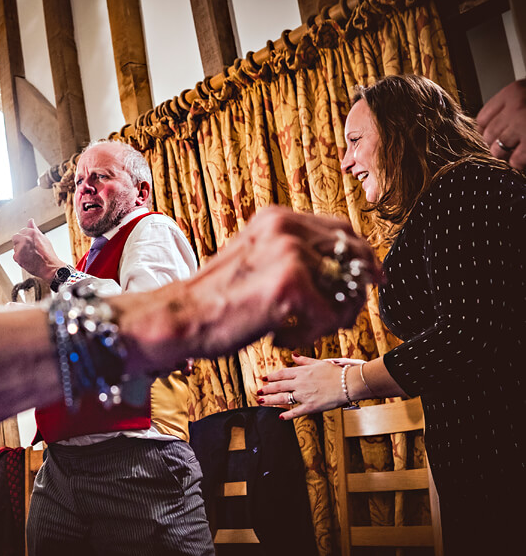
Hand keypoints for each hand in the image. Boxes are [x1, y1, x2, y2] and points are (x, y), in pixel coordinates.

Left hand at [12, 219, 65, 280]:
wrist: (50, 267)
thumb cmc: (48, 254)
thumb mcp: (43, 238)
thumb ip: (34, 229)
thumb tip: (30, 220)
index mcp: (32, 232)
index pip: (22, 231)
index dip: (25, 237)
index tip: (29, 243)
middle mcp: (25, 238)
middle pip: (15, 237)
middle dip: (20, 242)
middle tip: (28, 249)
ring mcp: (21, 247)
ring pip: (15, 247)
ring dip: (20, 251)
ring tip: (30, 255)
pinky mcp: (17, 256)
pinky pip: (15, 255)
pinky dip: (20, 258)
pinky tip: (28, 259)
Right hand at [113, 208, 379, 371]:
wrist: (181, 317)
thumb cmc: (216, 300)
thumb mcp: (258, 262)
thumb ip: (295, 258)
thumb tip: (347, 274)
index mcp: (277, 218)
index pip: (341, 230)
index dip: (363, 256)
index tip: (374, 279)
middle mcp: (286, 227)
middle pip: (354, 256)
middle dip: (357, 292)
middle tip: (345, 318)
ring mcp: (290, 253)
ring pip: (346, 292)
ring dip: (329, 320)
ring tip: (297, 332)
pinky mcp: (291, 285)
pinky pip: (330, 318)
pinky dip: (310, 336)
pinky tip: (281, 337)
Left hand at [257, 354, 346, 418]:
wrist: (348, 383)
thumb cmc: (336, 372)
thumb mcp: (318, 363)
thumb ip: (304, 361)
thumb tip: (293, 355)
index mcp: (302, 372)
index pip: (282, 374)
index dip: (271, 377)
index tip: (263, 379)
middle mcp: (300, 383)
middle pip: (279, 386)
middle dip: (267, 389)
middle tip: (258, 392)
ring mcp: (304, 395)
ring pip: (283, 398)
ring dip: (270, 401)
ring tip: (261, 402)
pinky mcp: (311, 406)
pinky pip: (296, 411)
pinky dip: (287, 415)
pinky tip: (280, 417)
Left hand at [477, 78, 525, 169]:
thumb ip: (509, 105)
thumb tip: (484, 129)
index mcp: (512, 92)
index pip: (482, 118)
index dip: (485, 130)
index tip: (491, 134)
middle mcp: (516, 107)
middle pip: (487, 135)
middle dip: (494, 144)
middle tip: (505, 145)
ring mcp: (525, 125)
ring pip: (497, 149)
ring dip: (504, 154)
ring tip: (513, 152)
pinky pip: (516, 160)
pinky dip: (518, 163)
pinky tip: (522, 159)